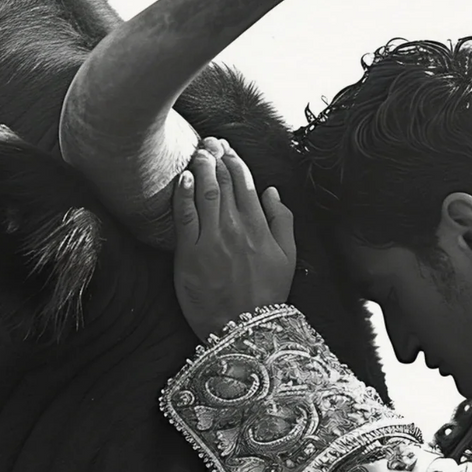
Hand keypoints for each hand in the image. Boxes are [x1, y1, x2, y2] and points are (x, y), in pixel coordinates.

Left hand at [172, 136, 297, 339]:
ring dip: (200, 167)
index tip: (226, 149)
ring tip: (197, 151)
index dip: (235, 161)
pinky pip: (185, 215)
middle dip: (216, 156)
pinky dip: (183, 192)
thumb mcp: (288, 259)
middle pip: (223, 182)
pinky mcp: (190, 254)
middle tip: (208, 141)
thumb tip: (272, 191)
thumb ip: (283, 221)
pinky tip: (183, 177)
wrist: (243, 330)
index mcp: (261, 227)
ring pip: (205, 192)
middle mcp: (237, 228)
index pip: (245, 183)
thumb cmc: (267, 296)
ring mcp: (212, 240)